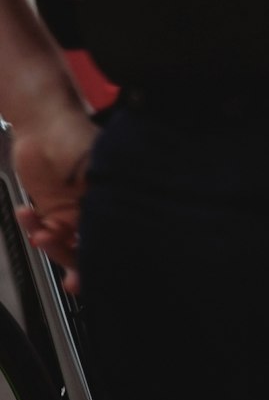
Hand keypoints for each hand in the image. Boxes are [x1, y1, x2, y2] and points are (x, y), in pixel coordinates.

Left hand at [13, 107, 97, 291]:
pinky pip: (42, 230)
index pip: (108, 234)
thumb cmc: (73, 137)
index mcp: (109, 197)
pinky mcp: (49, 209)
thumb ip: (96, 198)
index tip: (90, 274)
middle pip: (86, 246)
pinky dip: (32, 227)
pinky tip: (27, 215)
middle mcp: (92, 207)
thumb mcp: (90, 169)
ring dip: (50, 244)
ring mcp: (70, 210)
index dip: (99, 257)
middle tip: (67, 276)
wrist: (41, 123)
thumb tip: (98, 234)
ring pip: (62, 243)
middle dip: (74, 260)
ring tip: (41, 235)